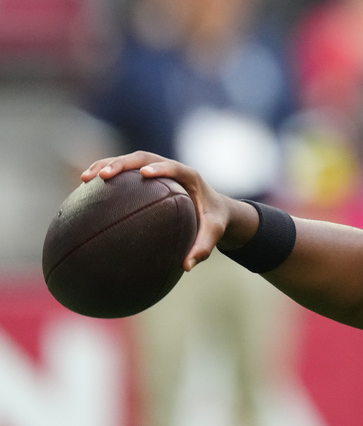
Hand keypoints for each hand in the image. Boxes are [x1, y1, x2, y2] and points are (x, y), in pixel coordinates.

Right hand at [81, 151, 241, 270]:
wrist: (215, 208)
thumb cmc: (214, 220)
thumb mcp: (214, 233)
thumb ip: (203, 247)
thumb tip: (187, 266)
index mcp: (189, 177)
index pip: (173, 167)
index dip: (159, 168)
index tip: (144, 174)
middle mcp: (171, 168)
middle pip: (143, 158)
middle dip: (122, 163)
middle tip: (102, 175)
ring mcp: (157, 169)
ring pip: (129, 161)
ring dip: (106, 165)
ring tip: (85, 179)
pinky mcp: (146, 176)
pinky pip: (124, 173)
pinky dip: (105, 176)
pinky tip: (84, 191)